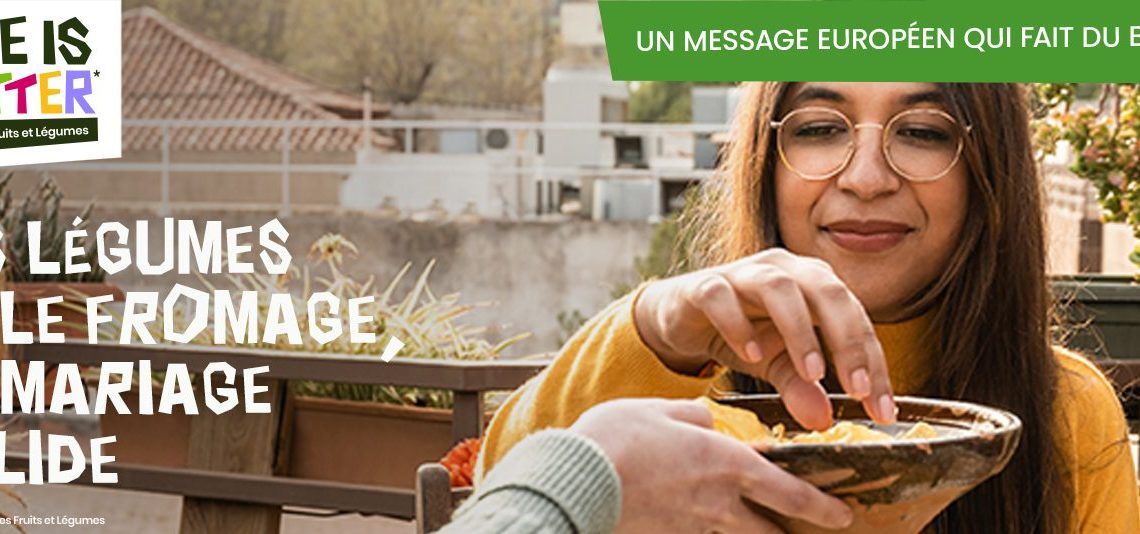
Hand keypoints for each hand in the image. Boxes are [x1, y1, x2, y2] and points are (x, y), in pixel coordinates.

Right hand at [571, 398, 853, 532]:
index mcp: (725, 462)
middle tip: (811, 531)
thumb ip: (693, 414)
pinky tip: (709, 530)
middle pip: (770, 531)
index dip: (820, 506)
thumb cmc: (615, 437)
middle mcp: (718, 502)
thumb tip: (708, 420)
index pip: (789, 491)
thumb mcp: (659, 409)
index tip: (841, 514)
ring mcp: (693, 528)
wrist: (576, 481)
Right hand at [634, 248, 895, 428]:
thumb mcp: (776, 364)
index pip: (856, 320)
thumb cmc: (743, 331)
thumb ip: (802, 386)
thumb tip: (823, 421)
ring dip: (799, 330)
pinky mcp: (705, 285)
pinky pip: (723, 296)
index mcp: (815, 284)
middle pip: (828, 291)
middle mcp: (786, 270)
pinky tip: (750, 354)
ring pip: (780, 288)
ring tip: (811, 373)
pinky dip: (738, 323)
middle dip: (847, 341)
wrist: (684, 317)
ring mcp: (744, 273)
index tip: (881, 410)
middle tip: (856, 389)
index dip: (872, 364)